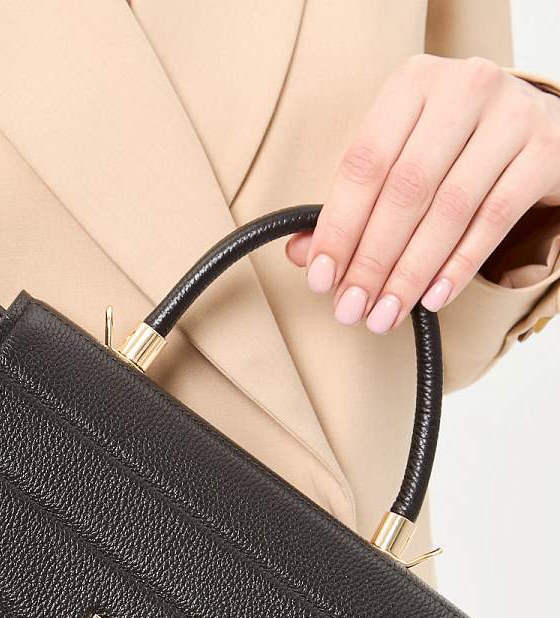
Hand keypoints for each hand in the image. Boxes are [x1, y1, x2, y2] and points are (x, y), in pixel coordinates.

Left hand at [285, 55, 559, 331]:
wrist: (538, 126)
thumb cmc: (456, 145)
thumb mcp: (403, 156)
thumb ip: (355, 201)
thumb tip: (301, 255)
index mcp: (413, 82)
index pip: (364, 163)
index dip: (338, 226)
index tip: (320, 279)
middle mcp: (463, 88)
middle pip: (404, 190)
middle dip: (372, 260)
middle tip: (351, 308)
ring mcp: (511, 115)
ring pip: (449, 209)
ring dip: (410, 272)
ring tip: (385, 314)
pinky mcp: (545, 151)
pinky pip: (494, 220)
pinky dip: (458, 266)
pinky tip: (432, 298)